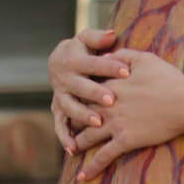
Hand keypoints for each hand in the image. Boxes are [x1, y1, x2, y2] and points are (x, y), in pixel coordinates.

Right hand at [48, 29, 123, 155]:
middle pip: (80, 86)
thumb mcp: (88, 40)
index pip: (92, 63)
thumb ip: (98, 38)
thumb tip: (111, 34)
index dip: (108, 67)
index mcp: (75, 61)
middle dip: (95, 93)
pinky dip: (65, 137)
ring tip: (97, 122)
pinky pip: (60, 125)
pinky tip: (73, 149)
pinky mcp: (58, 110)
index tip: (125, 71)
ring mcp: (60, 96)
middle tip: (111, 100)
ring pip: (69, 106)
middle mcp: (65, 79)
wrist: (59, 61)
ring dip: (82, 115)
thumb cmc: (82, 51)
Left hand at [74, 49, 183, 181]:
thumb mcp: (143, 58)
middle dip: (72, 121)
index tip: (72, 100)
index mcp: (110, 85)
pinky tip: (83, 176)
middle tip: (65, 127)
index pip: (86, 90)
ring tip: (70, 150)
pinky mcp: (125, 140)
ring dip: (77, 143)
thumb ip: (121, 54)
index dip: (78, 95)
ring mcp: (115, 124)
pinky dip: (92, 167)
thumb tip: (106, 55)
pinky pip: (104, 156)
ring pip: (88, 136)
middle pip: (81, 113)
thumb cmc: (168, 79)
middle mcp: (107, 105)